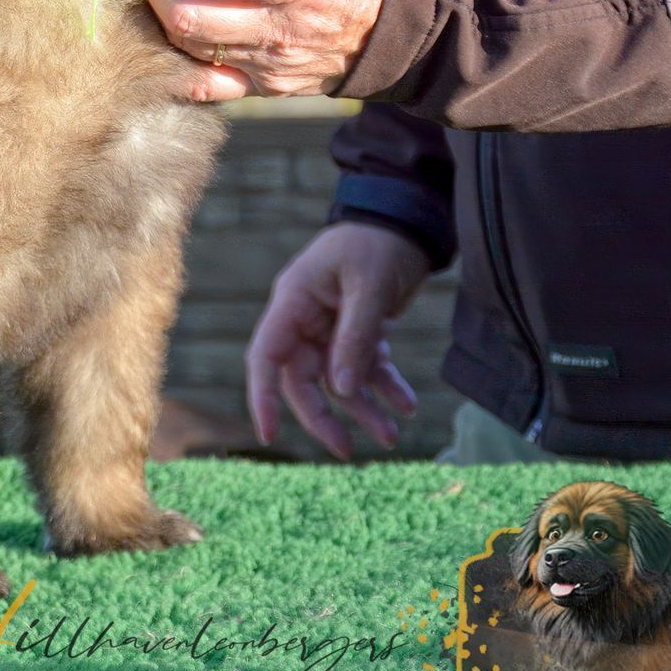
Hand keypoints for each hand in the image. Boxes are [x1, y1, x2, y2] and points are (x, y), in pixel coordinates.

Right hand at [245, 222, 425, 457]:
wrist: (406, 219)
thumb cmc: (378, 242)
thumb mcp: (369, 285)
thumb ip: (355, 337)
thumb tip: (341, 390)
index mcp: (293, 302)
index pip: (266, 357)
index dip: (263, 397)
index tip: (268, 434)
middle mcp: (305, 319)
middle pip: (302, 379)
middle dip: (323, 416)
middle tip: (347, 450)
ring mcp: (330, 326)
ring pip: (338, 380)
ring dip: (362, 408)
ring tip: (392, 435)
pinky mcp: (358, 329)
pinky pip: (366, 366)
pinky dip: (384, 386)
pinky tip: (406, 403)